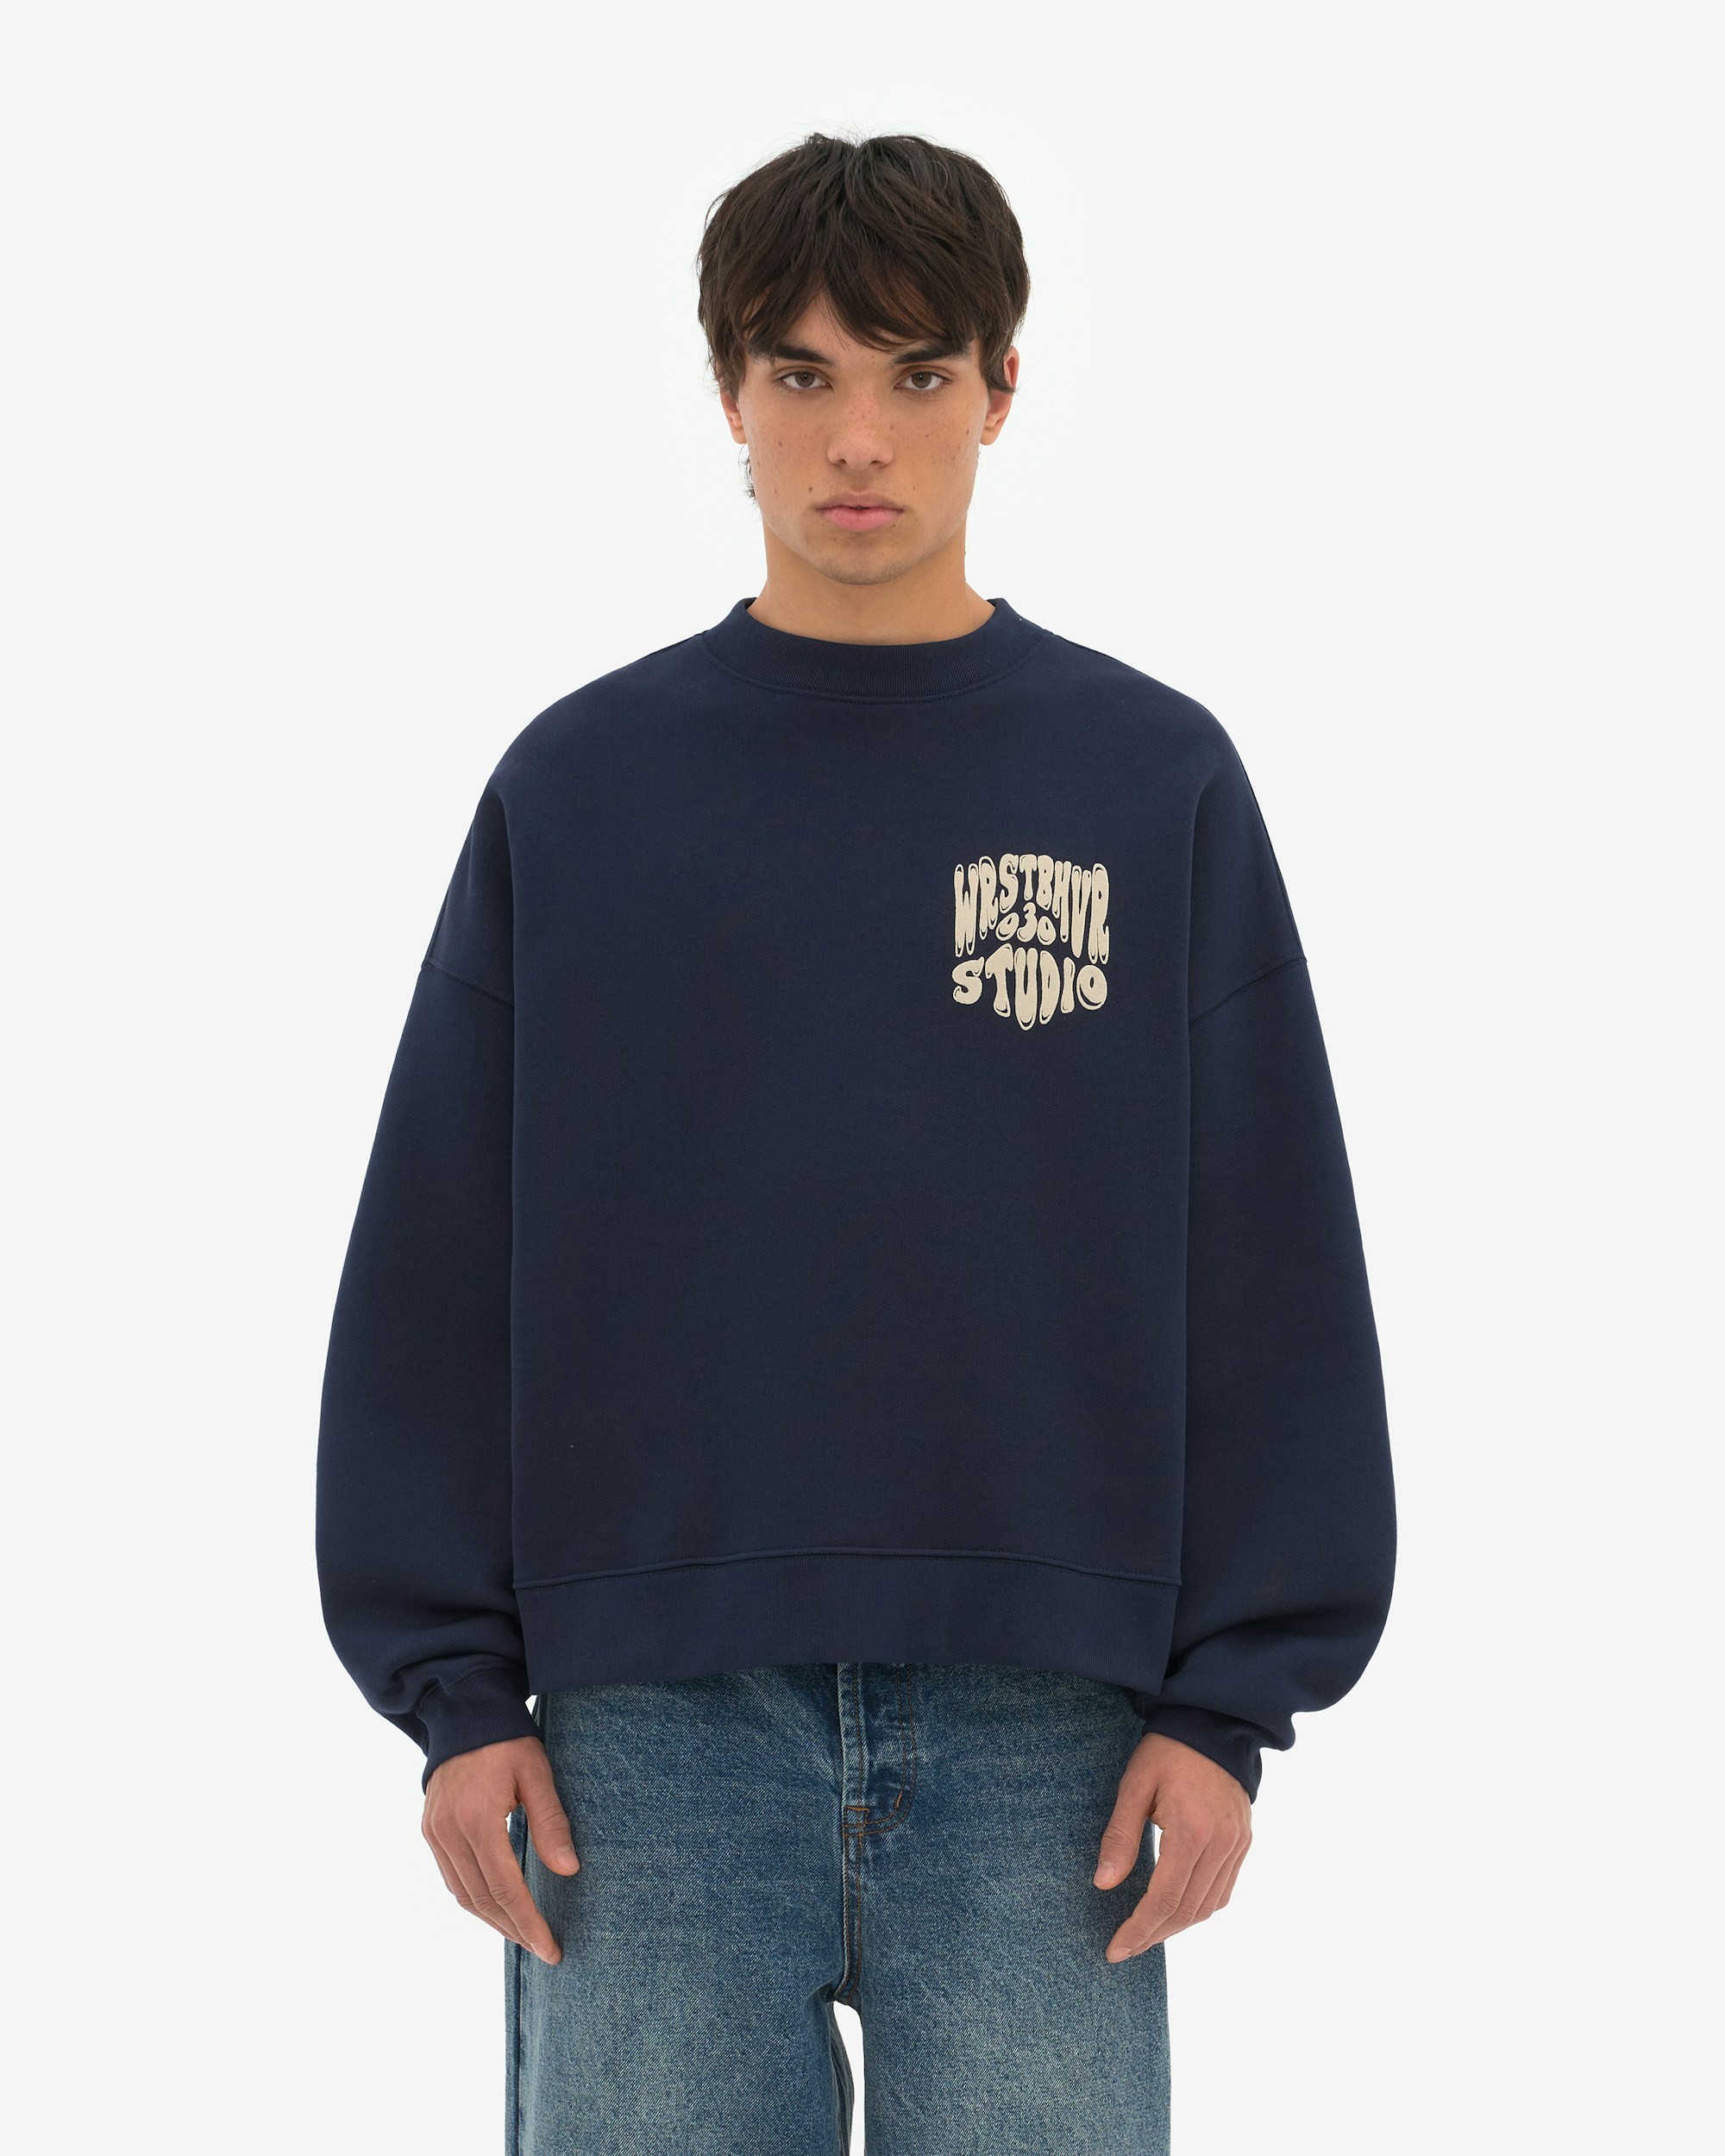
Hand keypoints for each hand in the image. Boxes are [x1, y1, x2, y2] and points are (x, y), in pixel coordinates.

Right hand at [422, 1736, 579, 1964]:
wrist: (464, 1712)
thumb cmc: (508, 1741)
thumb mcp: (537, 1773)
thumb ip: (551, 1822)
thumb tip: (569, 1871)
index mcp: (477, 1819)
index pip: (504, 1888)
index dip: (528, 1922)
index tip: (550, 1947)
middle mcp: (449, 1832)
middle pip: (481, 1899)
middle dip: (513, 1929)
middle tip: (543, 1948)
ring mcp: (434, 1832)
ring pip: (463, 1894)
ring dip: (492, 1919)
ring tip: (523, 1934)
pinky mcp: (430, 1829)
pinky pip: (451, 1877)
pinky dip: (474, 1898)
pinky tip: (496, 1905)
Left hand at [1093, 1731, 1251, 1959]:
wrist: (1212, 1724)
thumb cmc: (1166, 1752)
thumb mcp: (1134, 1786)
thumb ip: (1120, 1836)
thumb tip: (1103, 1884)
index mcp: (1192, 1831)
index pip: (1164, 1899)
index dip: (1138, 1930)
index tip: (1114, 1949)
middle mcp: (1221, 1844)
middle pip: (1187, 1911)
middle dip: (1153, 1935)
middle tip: (1125, 1948)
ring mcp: (1237, 1845)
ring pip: (1209, 1906)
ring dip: (1177, 1926)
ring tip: (1146, 1933)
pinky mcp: (1244, 1841)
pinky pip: (1224, 1890)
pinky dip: (1200, 1908)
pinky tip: (1177, 1910)